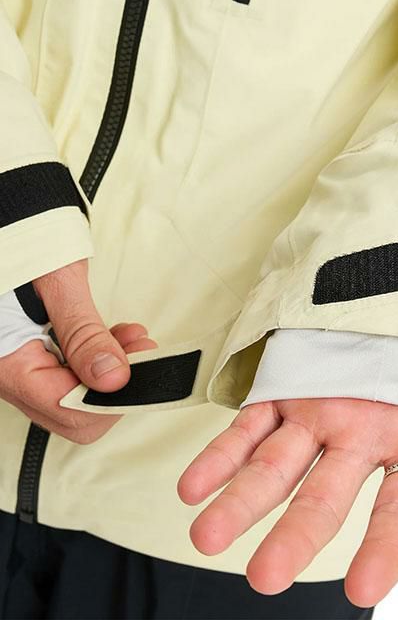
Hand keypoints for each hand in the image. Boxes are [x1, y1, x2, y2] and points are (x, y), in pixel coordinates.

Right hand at [0, 258, 157, 442]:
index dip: (112, 396)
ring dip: (111, 372)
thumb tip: (113, 378)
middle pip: (72, 412)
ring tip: (134, 340)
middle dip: (115, 386)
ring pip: (75, 395)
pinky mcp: (33, 356)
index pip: (68, 409)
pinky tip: (117, 338)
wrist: (10, 225)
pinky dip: (98, 360)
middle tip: (141, 353)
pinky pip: (70, 375)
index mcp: (8, 364)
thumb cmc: (21, 242)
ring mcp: (20, 367)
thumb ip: (84, 333)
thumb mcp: (58, 284)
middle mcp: (10, 374)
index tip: (142, 369)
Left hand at [178, 343, 397, 607]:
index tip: (364, 589)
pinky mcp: (286, 387)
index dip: (388, 548)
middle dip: (296, 535)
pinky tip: (192, 483)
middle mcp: (361, 436)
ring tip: (204, 535)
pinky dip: (221, 452)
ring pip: (277, 468)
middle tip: (263, 576)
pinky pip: (250, 425)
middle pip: (328, 499)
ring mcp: (319, 414)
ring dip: (241, 501)